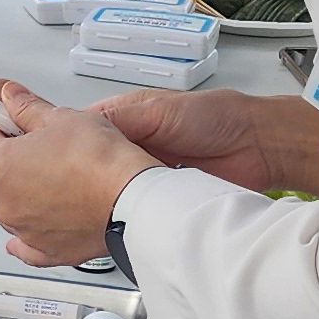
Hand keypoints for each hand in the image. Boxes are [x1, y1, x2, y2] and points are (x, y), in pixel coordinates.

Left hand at [0, 84, 157, 267]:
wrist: (130, 198)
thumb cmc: (99, 160)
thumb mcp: (62, 118)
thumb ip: (28, 108)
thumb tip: (12, 97)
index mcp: (1, 167)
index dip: (0, 126)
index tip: (15, 123)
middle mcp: (5, 203)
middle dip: (6, 159)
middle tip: (33, 147)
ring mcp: (23, 230)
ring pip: (7, 208)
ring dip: (17, 193)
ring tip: (47, 178)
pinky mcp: (46, 250)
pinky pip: (26, 247)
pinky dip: (25, 238)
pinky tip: (27, 233)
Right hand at [88, 85, 285, 191]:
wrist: (258, 146)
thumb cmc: (217, 116)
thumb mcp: (161, 110)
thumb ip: (122, 118)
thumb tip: (82, 127)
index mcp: (130, 116)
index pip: (88, 129)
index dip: (72, 142)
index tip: (60, 157)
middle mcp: (137, 143)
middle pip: (98, 161)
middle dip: (89, 172)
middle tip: (78, 185)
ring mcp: (148, 170)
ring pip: (116, 184)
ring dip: (112, 190)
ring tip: (99, 198)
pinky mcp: (163, 192)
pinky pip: (139, 202)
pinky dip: (133, 205)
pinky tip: (126, 209)